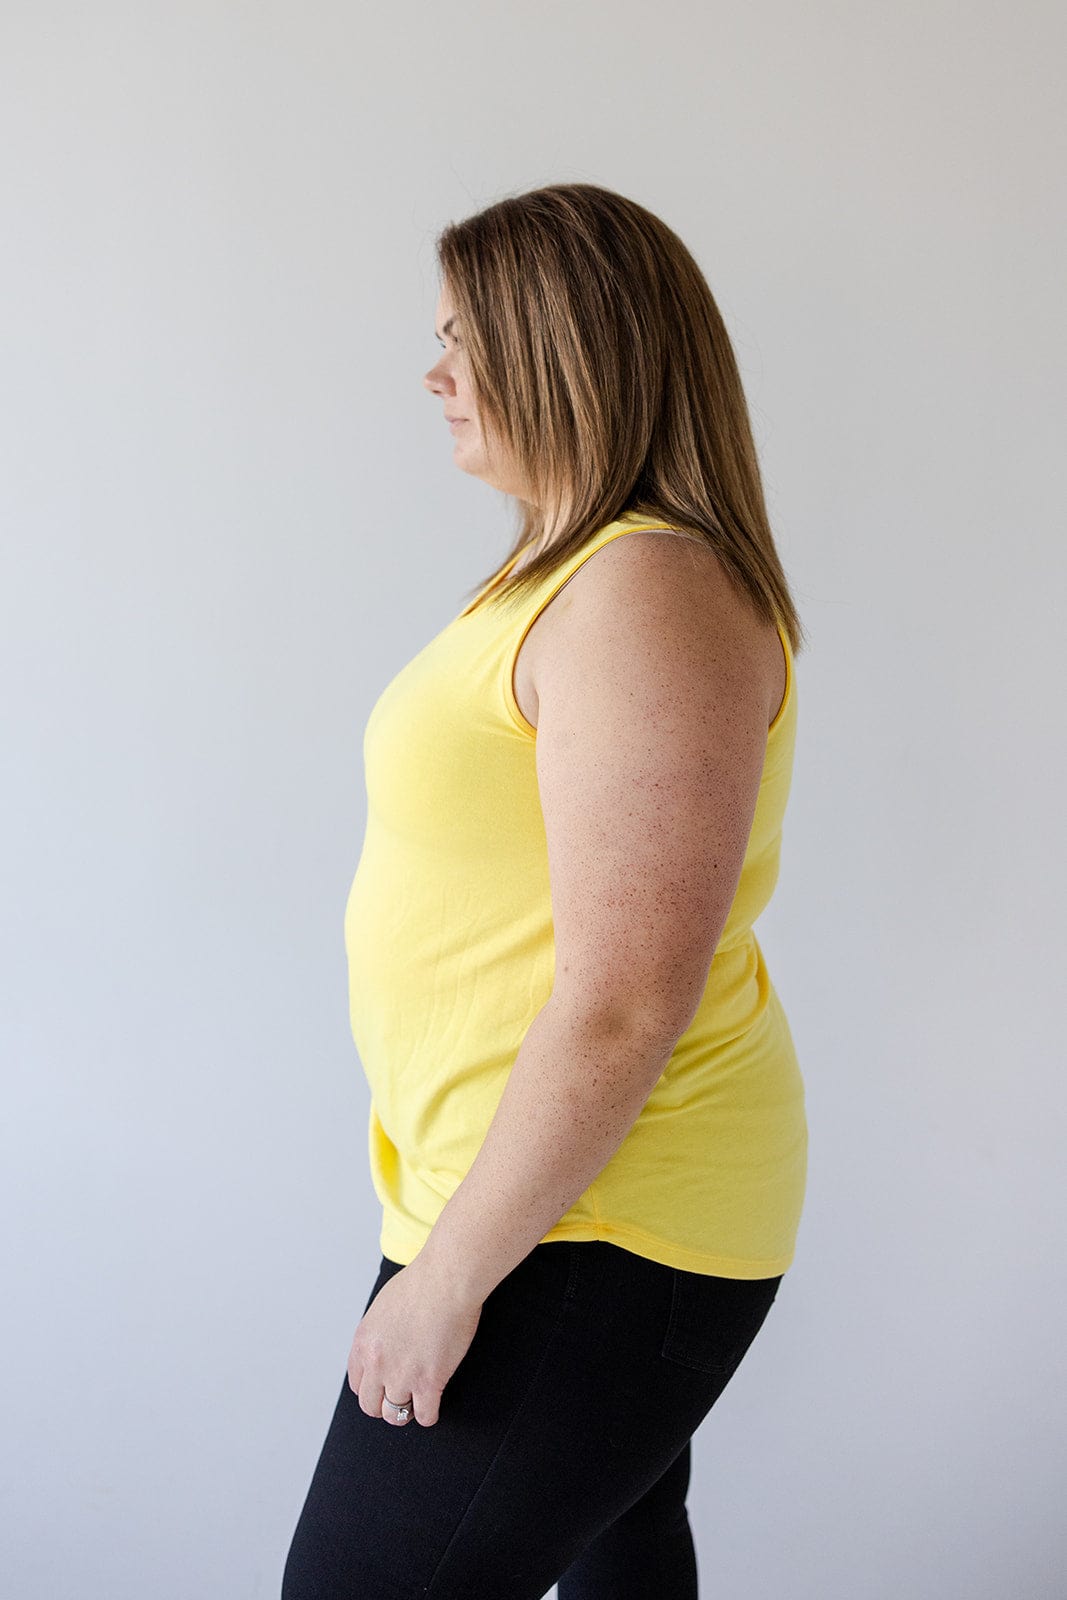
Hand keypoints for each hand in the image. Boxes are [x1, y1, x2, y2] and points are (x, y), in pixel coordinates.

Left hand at [348, 1256, 483, 1426]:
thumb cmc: (422, 1282)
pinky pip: (424, 1415)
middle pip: (370, 1405)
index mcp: (363, 1343)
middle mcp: (376, 1363)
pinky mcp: (428, 1382)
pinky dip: (429, 1414)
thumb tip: (386, 1344)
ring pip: (395, 1415)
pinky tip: (434, 1404)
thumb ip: (379, 1332)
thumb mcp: (384, 1306)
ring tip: (417, 1404)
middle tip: (399, 1398)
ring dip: (406, 1411)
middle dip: (384, 1404)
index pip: (356, 1383)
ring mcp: (401, 1376)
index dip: (371, 1388)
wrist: (445, 1279)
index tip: (381, 1387)